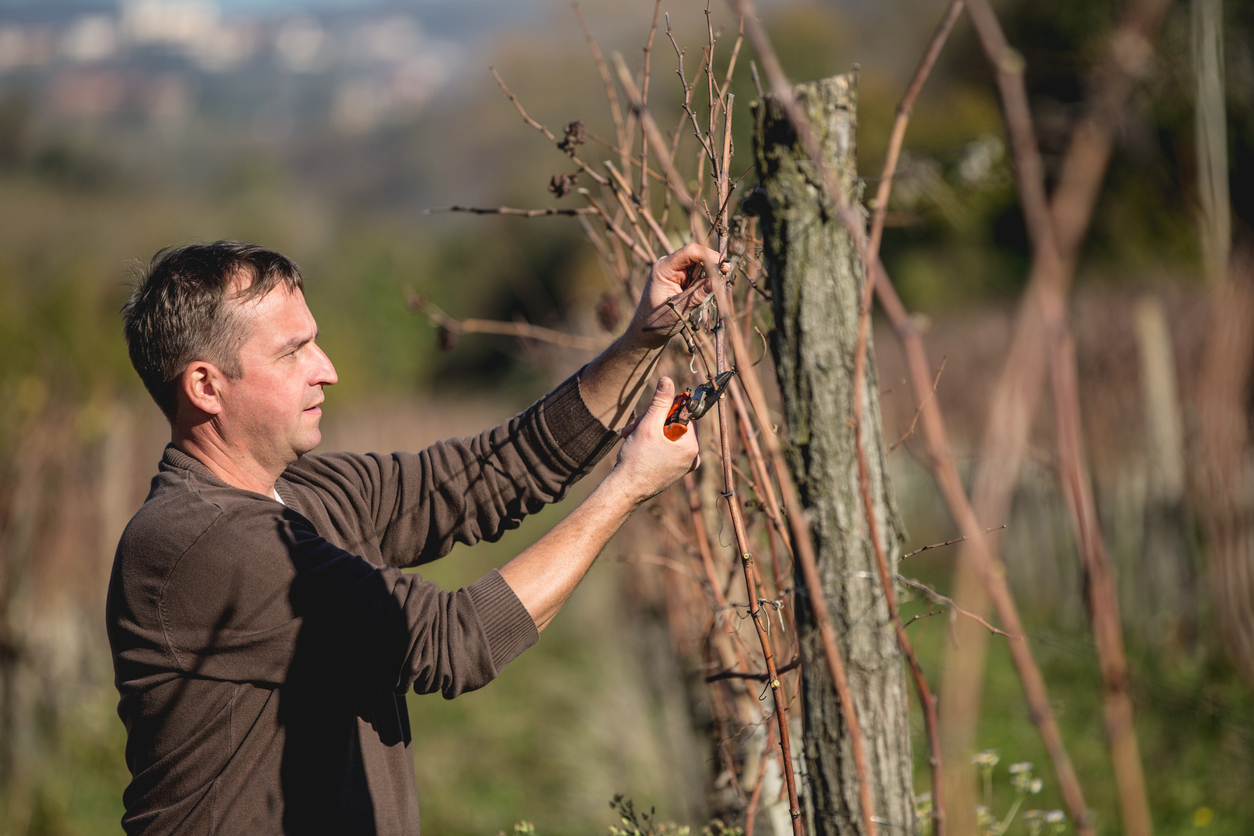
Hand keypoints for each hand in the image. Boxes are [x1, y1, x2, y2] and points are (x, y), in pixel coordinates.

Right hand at [609, 377, 700, 504]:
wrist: (625, 491)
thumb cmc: (636, 461)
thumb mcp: (648, 426)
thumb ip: (660, 402)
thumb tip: (668, 381)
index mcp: (691, 447)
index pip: (684, 415)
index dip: (665, 410)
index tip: (650, 414)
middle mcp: (690, 458)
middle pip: (673, 426)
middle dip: (651, 422)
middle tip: (633, 427)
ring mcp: (680, 466)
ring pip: (666, 437)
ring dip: (646, 432)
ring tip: (629, 437)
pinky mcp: (671, 471)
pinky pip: (664, 450)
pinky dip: (650, 445)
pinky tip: (635, 447)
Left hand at [627, 243, 721, 349]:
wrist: (647, 332)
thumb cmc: (657, 321)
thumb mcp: (679, 309)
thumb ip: (698, 294)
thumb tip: (719, 281)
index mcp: (664, 268)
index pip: (690, 251)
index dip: (709, 256)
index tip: (725, 267)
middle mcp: (669, 265)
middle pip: (698, 257)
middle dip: (712, 269)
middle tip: (721, 284)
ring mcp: (675, 271)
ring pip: (701, 267)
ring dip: (709, 279)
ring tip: (704, 298)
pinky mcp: (681, 279)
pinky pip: (699, 276)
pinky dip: (705, 285)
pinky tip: (701, 298)